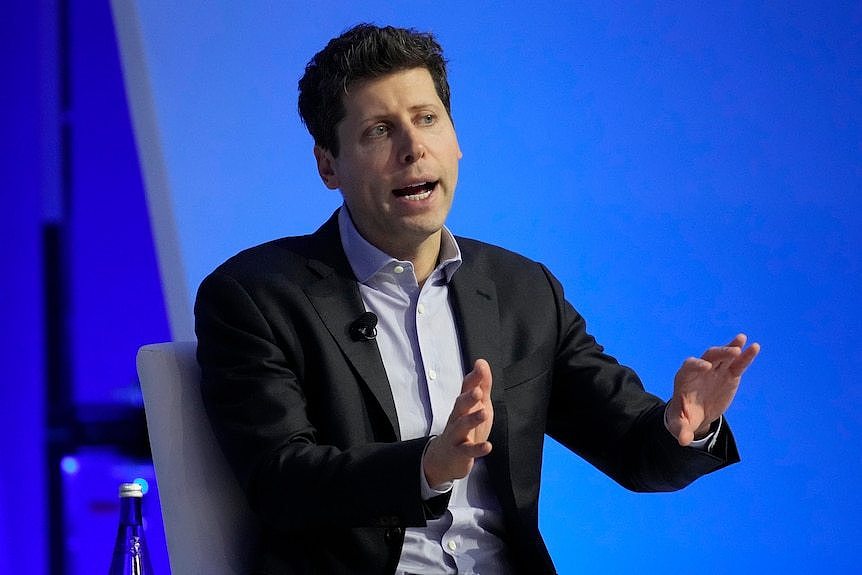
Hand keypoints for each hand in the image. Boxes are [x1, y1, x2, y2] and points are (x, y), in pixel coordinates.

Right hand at [422, 359, 493, 486]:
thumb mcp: (477, 404)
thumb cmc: (464, 427)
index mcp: (462, 405)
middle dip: (468, 397)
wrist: (445, 458)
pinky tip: (488, 446)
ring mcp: (456, 435)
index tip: (480, 366)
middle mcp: (457, 417)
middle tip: (478, 391)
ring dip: (472, 419)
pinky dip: (477, 449)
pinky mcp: (459, 452)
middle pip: (460, 405)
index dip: (474, 378)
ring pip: (461, 426)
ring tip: (484, 414)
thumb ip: (481, 384)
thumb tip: (482, 362)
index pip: (466, 389)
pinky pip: (467, 450)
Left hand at [666, 334, 759, 445]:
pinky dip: (745, 355)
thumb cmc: (684, 417)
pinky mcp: (729, 375)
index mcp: (685, 378)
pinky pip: (737, 364)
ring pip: (723, 356)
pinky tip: (754, 347)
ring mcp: (715, 370)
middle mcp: (700, 370)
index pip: (689, 367)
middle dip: (718, 354)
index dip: (696, 365)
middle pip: (708, 357)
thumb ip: (681, 430)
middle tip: (732, 352)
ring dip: (731, 348)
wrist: (695, 414)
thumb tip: (683, 441)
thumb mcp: (680, 425)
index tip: (705, 368)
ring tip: (742, 340)